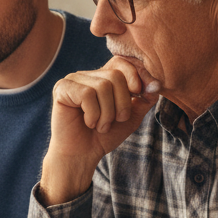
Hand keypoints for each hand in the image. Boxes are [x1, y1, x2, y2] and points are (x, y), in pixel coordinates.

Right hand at [39, 57, 159, 204]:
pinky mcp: (62, 89)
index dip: (136, 75)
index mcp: (103, 77)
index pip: (122, 62)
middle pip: (116, 75)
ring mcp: (73, 80)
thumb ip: (145, 99)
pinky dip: (93, 114)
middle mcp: (87, 75)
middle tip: (115, 120)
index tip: (140, 94)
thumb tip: (156, 84)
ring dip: (107, 113)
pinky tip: (88, 122)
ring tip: (100, 125)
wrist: (81, 155)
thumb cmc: (104, 136)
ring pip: (103, 86)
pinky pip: (87, 94)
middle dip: (122, 103)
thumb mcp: (131, 116)